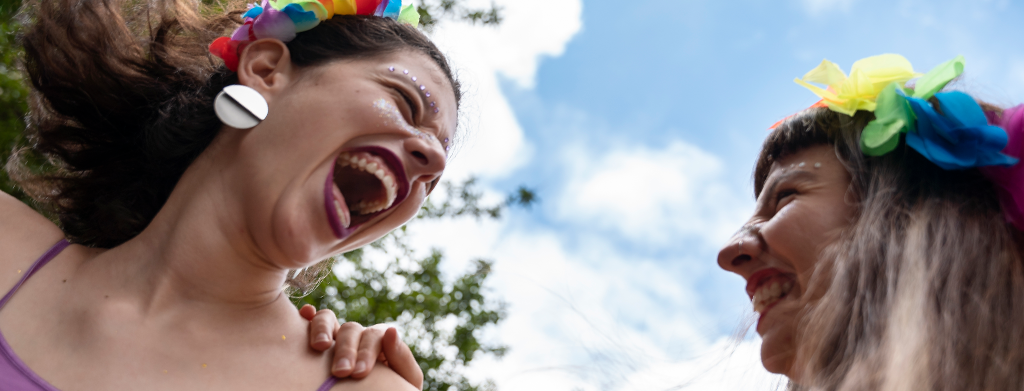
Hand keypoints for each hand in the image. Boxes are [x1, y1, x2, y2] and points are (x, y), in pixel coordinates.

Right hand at [300, 304, 423, 389]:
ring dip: (322, 328)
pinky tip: (304, 314)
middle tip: (341, 372)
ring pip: (328, 319)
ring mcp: (335, 340)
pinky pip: (310, 324)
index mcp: (381, 342)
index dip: (366, 351)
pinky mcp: (316, 347)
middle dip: (345, 349)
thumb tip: (392, 330)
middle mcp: (357, 337)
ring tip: (319, 346)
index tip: (359, 373)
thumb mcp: (406, 379)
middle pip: (350, 329)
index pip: (374, 336)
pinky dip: (307, 316)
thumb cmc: (393, 390)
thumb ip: (401, 357)